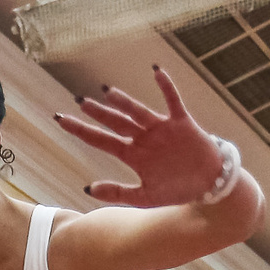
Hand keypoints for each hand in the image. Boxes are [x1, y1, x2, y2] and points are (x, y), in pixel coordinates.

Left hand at [54, 65, 226, 205]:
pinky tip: (156, 71)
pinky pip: (173, 101)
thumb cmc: (178, 191)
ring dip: (125, 102)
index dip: (80, 130)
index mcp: (132, 155)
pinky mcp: (182, 123)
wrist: (209, 186)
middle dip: (97, 113)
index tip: (60, 119)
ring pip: (139, 112)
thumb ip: (117, 193)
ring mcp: (162, 129)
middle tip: (78, 101)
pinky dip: (166, 86)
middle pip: (116, 122)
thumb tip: (87, 188)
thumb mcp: (145, 197)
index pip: (100, 140)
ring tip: (107, 92)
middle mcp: (143, 138)